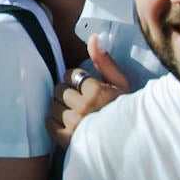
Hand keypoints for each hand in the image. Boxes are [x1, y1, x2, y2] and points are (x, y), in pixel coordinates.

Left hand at [45, 35, 128, 149]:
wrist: (131, 142)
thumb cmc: (125, 110)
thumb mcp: (120, 83)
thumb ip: (103, 61)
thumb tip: (93, 38)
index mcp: (97, 92)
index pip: (70, 75)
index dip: (77, 80)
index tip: (86, 88)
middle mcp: (84, 108)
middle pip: (59, 90)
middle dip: (68, 92)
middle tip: (80, 100)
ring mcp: (74, 125)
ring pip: (53, 106)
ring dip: (61, 107)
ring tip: (75, 112)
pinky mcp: (67, 140)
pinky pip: (49, 123)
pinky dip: (54, 122)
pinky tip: (68, 123)